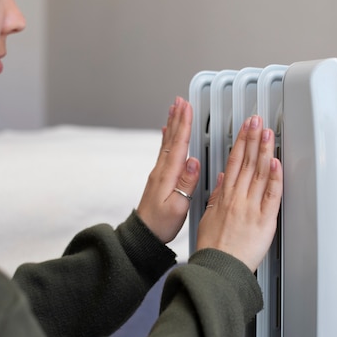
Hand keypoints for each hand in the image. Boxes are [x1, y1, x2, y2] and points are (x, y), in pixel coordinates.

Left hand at [137, 97, 199, 242]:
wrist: (143, 235)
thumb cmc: (160, 225)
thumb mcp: (177, 208)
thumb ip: (186, 184)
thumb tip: (193, 162)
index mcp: (168, 176)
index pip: (178, 145)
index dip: (184, 125)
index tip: (187, 107)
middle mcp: (161, 171)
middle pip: (171, 139)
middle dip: (178, 118)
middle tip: (180, 100)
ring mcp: (158, 174)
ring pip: (167, 142)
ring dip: (172, 124)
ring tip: (174, 109)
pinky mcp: (158, 178)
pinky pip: (164, 151)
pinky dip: (166, 138)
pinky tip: (166, 132)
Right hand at [195, 115, 282, 271]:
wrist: (217, 268)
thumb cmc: (212, 247)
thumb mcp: (208, 216)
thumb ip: (217, 195)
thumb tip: (223, 178)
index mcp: (224, 196)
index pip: (234, 161)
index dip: (241, 141)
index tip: (246, 127)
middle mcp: (237, 198)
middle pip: (247, 162)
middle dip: (253, 138)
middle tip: (258, 120)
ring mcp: (251, 208)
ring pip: (259, 174)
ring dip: (264, 151)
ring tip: (268, 133)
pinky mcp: (264, 221)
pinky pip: (271, 196)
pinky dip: (275, 178)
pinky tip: (277, 162)